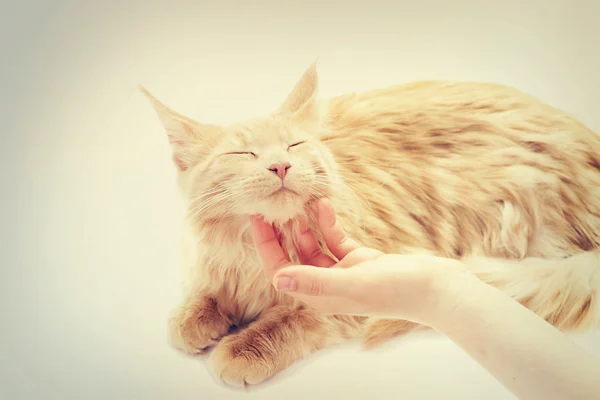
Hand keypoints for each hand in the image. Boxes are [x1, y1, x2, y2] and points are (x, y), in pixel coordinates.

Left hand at [250, 198, 464, 323]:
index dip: (265, 246)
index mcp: (320, 296)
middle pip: (294, 257)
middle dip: (281, 233)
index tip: (256, 218)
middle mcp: (328, 286)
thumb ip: (315, 281)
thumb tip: (278, 279)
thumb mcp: (353, 283)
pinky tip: (324, 205)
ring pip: (314, 247)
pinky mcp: (361, 260)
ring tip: (296, 201)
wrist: (437, 288)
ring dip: (305, 226)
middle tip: (269, 205)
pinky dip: (329, 223)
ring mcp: (344, 273)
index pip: (281, 271)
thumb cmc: (397, 289)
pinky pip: (336, 239)